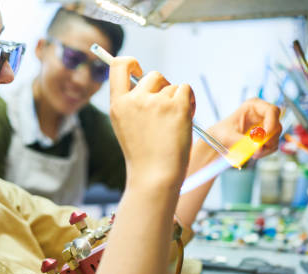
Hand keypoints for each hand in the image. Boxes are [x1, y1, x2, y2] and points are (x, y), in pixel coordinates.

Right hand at [108, 57, 194, 188]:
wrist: (156, 177)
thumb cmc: (144, 158)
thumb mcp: (127, 128)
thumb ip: (133, 105)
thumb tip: (151, 84)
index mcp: (118, 105)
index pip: (118, 66)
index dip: (130, 62)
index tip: (139, 69)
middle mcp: (135, 100)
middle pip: (154, 76)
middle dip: (164, 88)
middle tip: (168, 110)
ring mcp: (156, 102)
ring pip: (173, 87)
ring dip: (178, 100)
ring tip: (175, 123)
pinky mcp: (177, 106)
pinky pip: (186, 90)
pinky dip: (190, 102)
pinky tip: (185, 120)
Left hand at [207, 98, 281, 158]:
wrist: (218, 142)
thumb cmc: (221, 134)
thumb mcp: (229, 137)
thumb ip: (244, 142)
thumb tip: (259, 148)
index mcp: (253, 106)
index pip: (272, 111)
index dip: (272, 124)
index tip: (264, 138)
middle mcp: (262, 114)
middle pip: (277, 125)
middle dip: (269, 139)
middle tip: (259, 149)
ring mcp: (265, 126)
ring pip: (276, 137)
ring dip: (266, 148)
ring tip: (252, 153)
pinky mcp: (266, 137)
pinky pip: (272, 146)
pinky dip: (265, 152)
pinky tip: (254, 153)